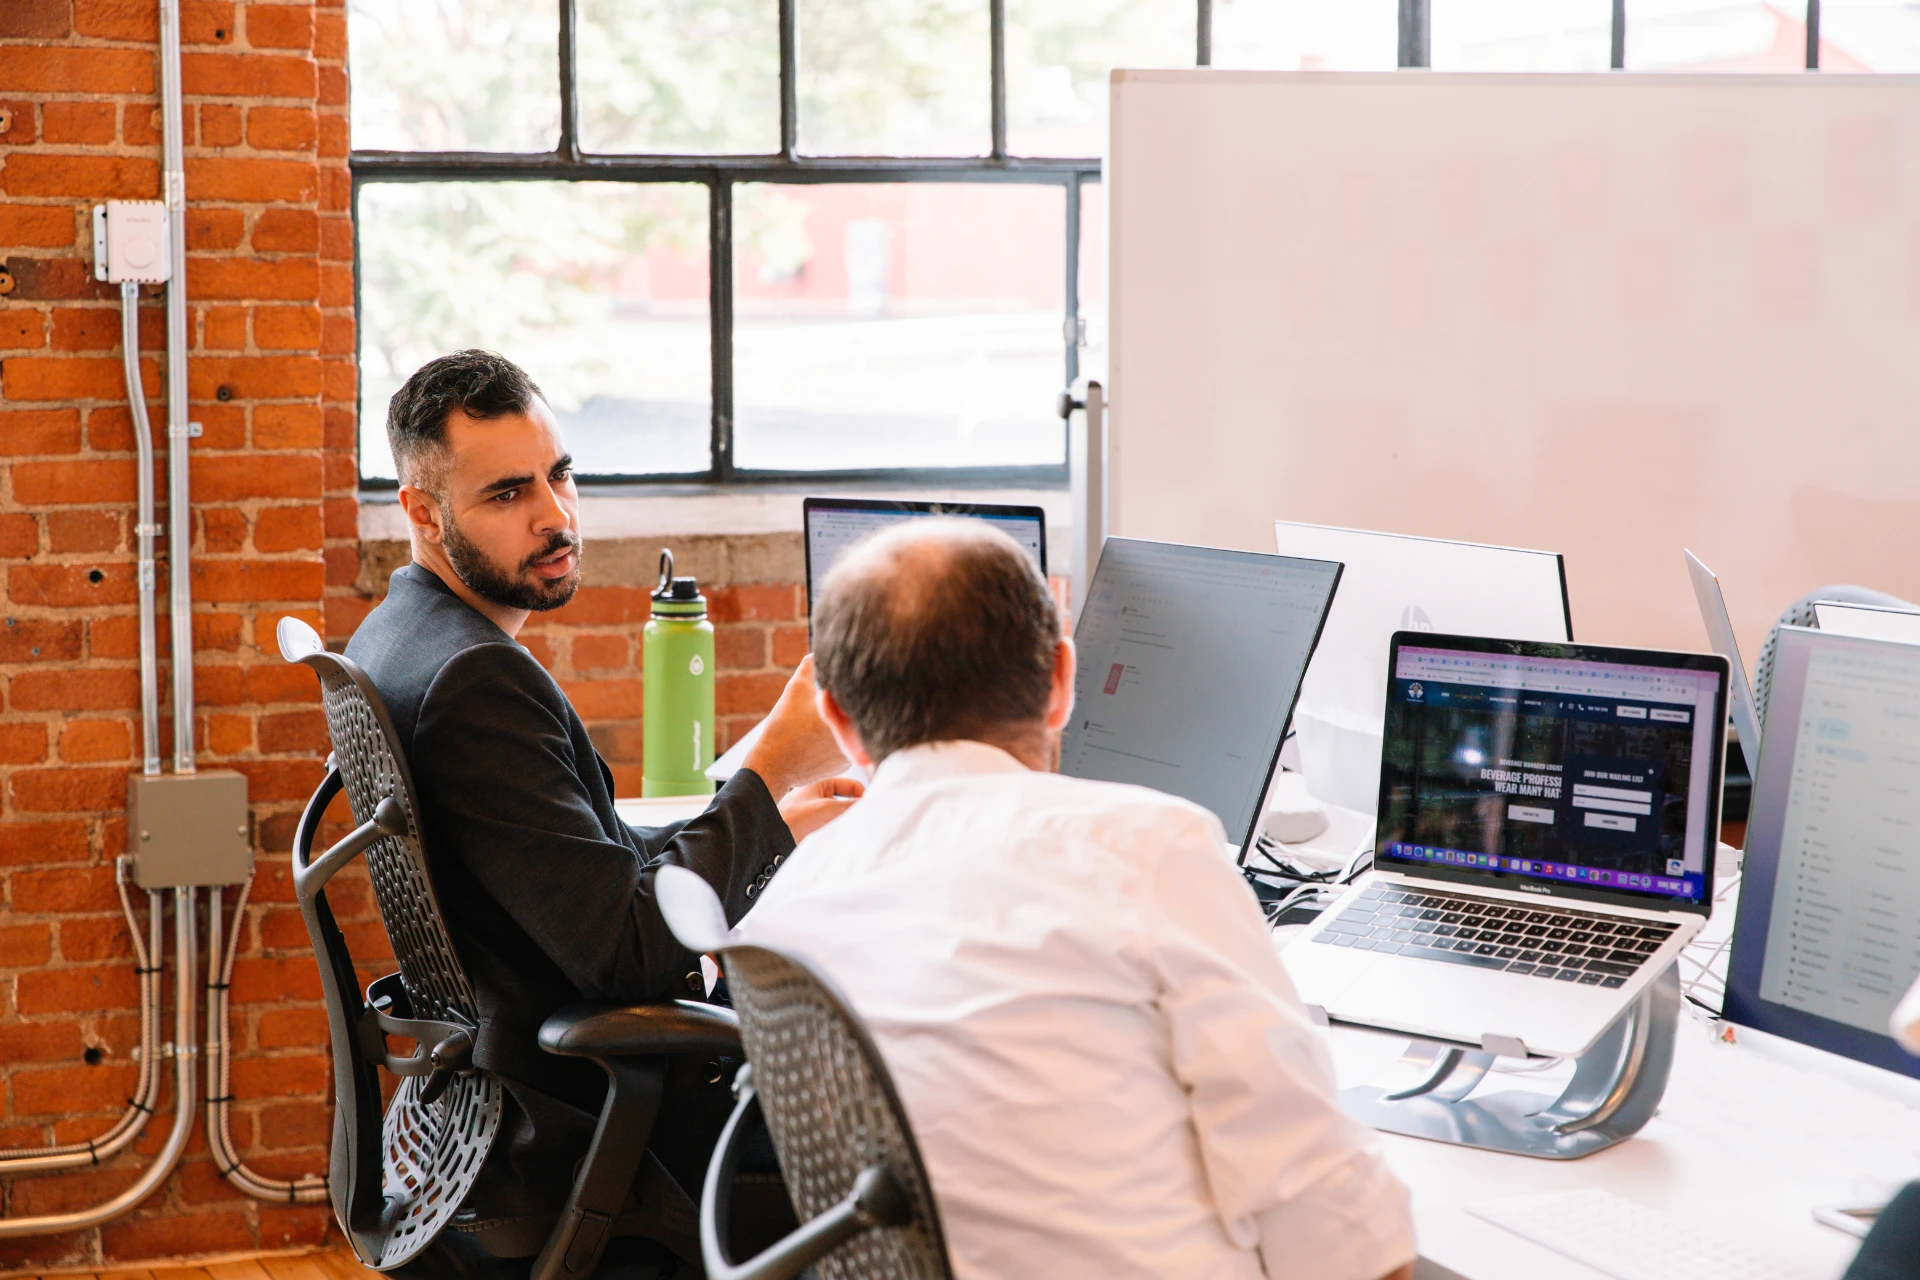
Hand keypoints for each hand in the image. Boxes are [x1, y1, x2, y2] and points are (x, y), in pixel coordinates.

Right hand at [742, 656, 847, 796]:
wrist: (772, 766)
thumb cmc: (783, 726)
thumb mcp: (795, 690)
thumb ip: (809, 667)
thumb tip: (816, 652)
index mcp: (846, 716)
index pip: (862, 695)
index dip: (859, 685)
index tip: (855, 676)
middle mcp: (854, 737)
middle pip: (861, 715)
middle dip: (851, 704)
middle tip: (840, 696)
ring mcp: (851, 753)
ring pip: (853, 732)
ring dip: (846, 723)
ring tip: (826, 717)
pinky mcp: (843, 765)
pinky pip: (846, 746)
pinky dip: (838, 739)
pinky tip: (822, 735)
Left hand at [778, 776, 864, 841]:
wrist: (775, 842)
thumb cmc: (798, 819)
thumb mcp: (830, 808)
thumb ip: (854, 805)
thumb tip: (873, 804)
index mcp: (819, 783)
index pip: (851, 785)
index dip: (862, 795)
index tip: (870, 808)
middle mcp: (817, 794)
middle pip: (847, 800)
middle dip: (855, 809)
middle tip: (862, 819)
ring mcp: (814, 811)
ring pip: (840, 813)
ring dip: (847, 820)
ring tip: (850, 829)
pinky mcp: (811, 826)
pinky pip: (832, 824)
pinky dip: (839, 829)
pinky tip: (841, 836)